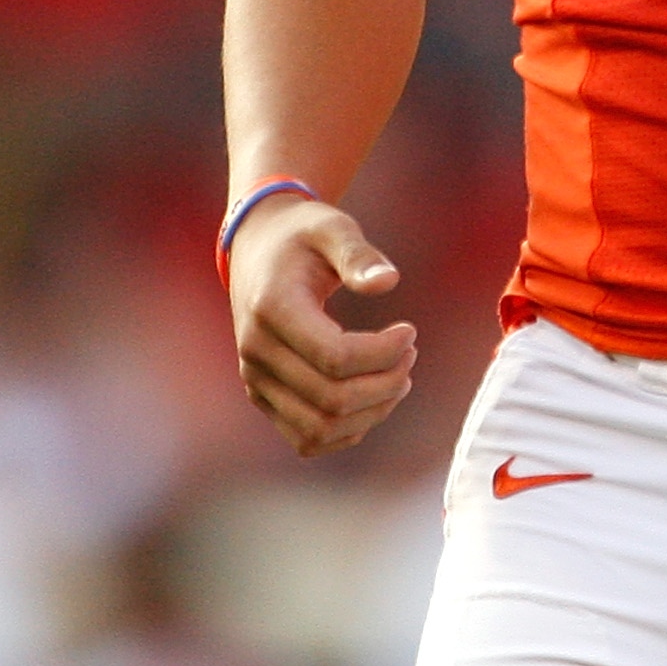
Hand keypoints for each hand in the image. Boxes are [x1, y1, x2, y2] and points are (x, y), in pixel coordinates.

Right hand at [228, 197, 416, 457]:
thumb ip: (358, 254)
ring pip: (319, 429)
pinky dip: (347, 431)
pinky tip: (374, 398)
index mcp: (272, 308)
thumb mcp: (332, 227)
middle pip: (331, 400)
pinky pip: (306, 439)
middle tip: (411, 353)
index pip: (335, 358)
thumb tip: (389, 282)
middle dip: (385, 384)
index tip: (411, 331)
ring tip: (399, 377)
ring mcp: (255, 379)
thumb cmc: (303, 235)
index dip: (384, 353)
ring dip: (371, 412)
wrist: (257, 249)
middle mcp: (256, 351)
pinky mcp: (262, 396)